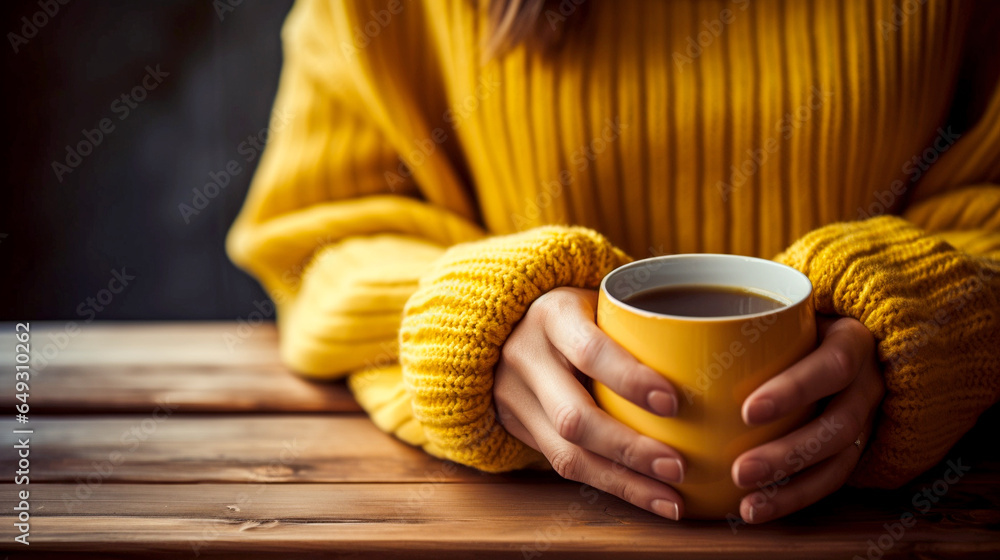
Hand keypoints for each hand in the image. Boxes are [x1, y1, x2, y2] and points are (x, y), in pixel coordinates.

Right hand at [494, 287, 685, 519]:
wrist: (508, 326)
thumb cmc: (581, 311)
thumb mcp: (602, 302)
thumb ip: (644, 325)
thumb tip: (720, 359)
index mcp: (553, 315)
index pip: (589, 351)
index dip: (629, 379)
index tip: (673, 402)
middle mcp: (526, 358)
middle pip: (572, 417)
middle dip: (629, 448)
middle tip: (678, 466)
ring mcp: (516, 398)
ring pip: (566, 455)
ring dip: (625, 481)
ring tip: (672, 498)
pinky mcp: (520, 430)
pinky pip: (565, 468)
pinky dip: (614, 487)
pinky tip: (652, 498)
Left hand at [732, 316, 883, 522]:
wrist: (841, 337)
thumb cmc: (793, 322)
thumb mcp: (781, 308)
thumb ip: (740, 317)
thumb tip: (659, 326)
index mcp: (851, 341)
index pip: (832, 366)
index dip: (794, 390)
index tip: (748, 411)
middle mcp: (866, 383)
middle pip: (838, 424)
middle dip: (789, 453)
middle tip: (740, 470)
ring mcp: (865, 418)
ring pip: (838, 460)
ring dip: (791, 487)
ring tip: (747, 504)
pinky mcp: (853, 446)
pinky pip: (832, 480)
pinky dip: (794, 498)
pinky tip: (756, 509)